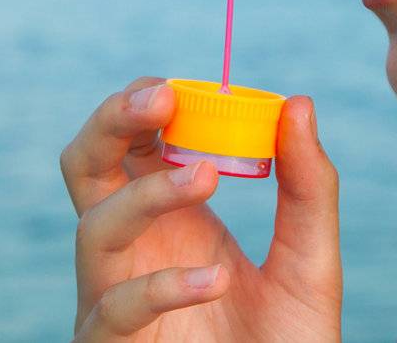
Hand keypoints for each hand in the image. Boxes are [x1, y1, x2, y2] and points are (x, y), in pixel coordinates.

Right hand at [60, 75, 341, 340]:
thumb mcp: (312, 262)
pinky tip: (216, 279)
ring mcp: (114, 298)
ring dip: (147, 195)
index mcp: (168, 214)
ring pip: (93, 228)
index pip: (134, 139)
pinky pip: (114, 309)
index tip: (185, 86)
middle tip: (160, 98)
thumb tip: (298, 102)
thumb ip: (307, 186)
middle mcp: (132, 248)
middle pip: (85, 165)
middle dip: (110, 122)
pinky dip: (163, 287)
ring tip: (208, 177)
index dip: (145, 103)